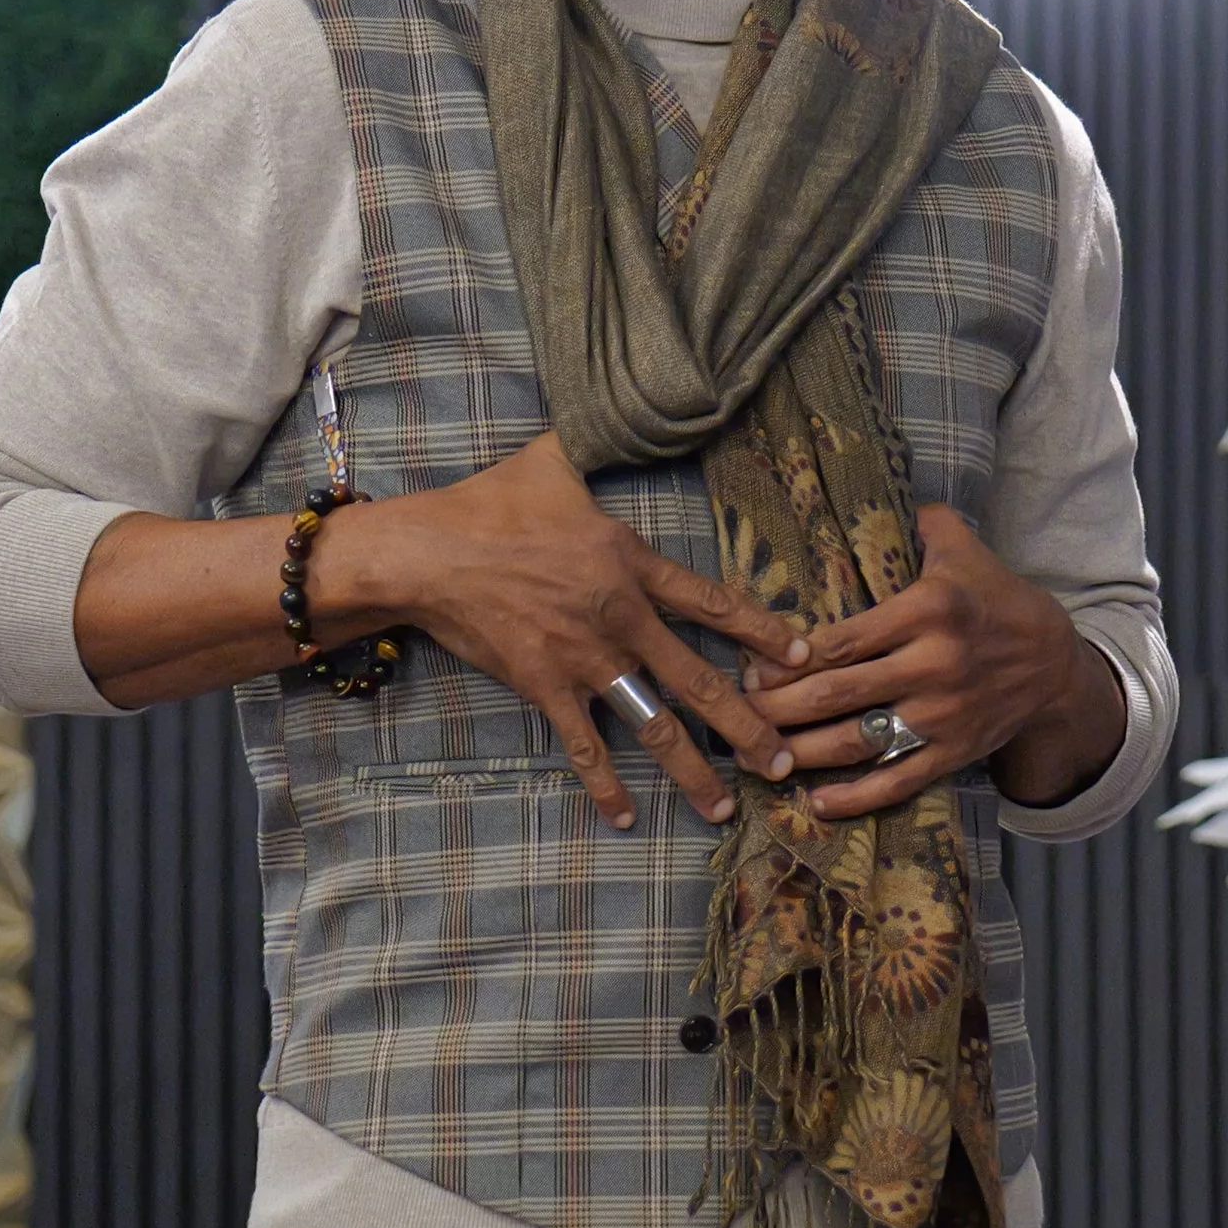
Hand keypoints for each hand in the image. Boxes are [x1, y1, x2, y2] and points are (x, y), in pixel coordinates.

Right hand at [322, 432, 809, 829]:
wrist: (428, 553)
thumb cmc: (489, 503)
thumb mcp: (553, 459)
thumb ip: (596, 444)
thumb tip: (619, 411)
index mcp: (630, 562)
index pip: (712, 602)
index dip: (760, 632)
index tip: (799, 658)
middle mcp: (620, 617)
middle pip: (700, 681)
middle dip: (746, 726)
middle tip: (782, 761)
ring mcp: (584, 659)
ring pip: (654, 726)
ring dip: (693, 772)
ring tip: (725, 807)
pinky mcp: (545, 688)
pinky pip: (584, 746)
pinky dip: (605, 784)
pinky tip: (626, 816)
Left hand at [746, 503, 1124, 818]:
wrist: (1056, 663)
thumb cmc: (996, 598)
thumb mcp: (963, 548)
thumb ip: (919, 520)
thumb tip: (866, 490)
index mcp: (928, 610)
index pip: (842, 639)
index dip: (788, 659)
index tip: (751, 666)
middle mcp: (934, 665)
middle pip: (837, 693)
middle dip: (779, 707)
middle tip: (739, 712)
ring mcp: (943, 715)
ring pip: (859, 740)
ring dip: (802, 753)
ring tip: (761, 756)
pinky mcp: (954, 753)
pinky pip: (898, 781)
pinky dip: (855, 798)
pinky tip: (815, 803)